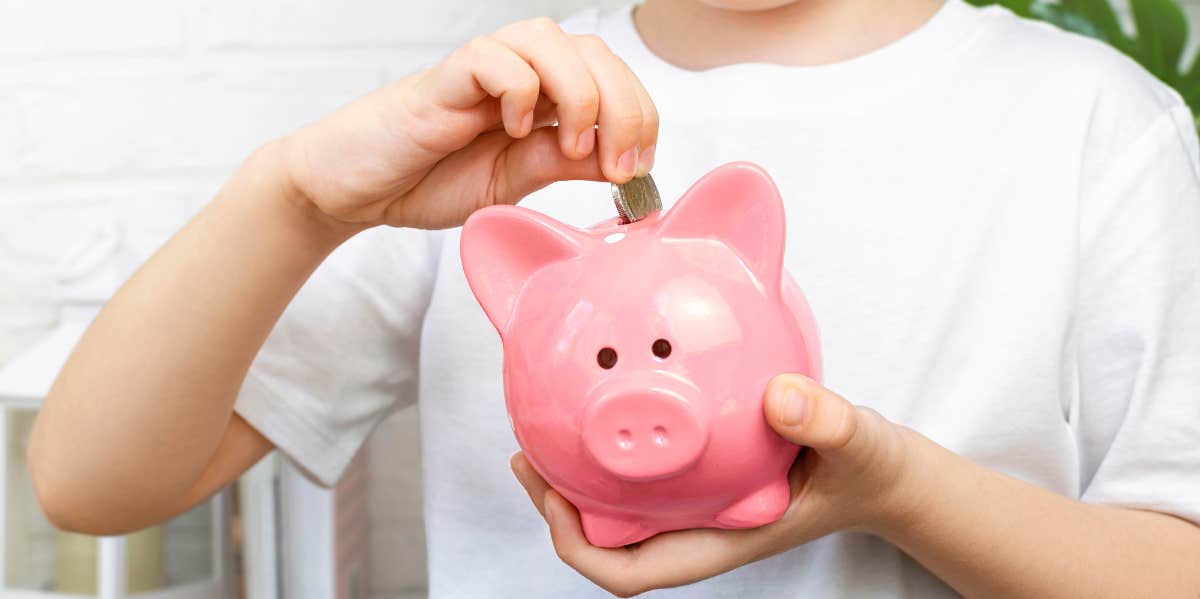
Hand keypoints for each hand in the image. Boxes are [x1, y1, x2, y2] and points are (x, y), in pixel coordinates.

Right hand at [276, 18, 657, 230]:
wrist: (358, 188)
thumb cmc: (429, 178)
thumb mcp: (517, 182)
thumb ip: (566, 164)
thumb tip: (625, 162)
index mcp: (543, 95)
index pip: (612, 78)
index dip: (640, 115)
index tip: (640, 168)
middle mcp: (519, 72)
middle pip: (593, 53)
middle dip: (625, 107)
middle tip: (619, 163)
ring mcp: (482, 70)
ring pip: (550, 42)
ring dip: (579, 93)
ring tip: (571, 146)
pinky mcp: (444, 78)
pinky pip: (492, 57)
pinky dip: (517, 89)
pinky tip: (512, 128)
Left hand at [510, 374, 920, 596]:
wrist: (880, 470)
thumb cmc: (866, 471)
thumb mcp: (858, 445)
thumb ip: (827, 425)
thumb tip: (780, 400)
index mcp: (720, 538)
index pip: (632, 571)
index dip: (580, 545)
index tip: (553, 497)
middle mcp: (698, 525)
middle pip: (607, 540)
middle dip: (558, 506)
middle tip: (527, 454)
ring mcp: (698, 503)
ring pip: (617, 506)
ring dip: (577, 475)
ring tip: (543, 430)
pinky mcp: (703, 473)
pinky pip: (643, 472)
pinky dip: (614, 447)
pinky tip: (606, 402)